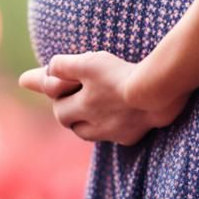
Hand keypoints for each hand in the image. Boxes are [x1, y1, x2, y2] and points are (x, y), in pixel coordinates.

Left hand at [17, 51, 190, 144]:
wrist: (156, 94)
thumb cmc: (119, 75)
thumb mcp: (89, 63)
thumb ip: (64, 66)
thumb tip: (45, 69)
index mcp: (82, 107)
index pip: (59, 107)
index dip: (54, 94)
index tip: (42, 84)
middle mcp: (95, 124)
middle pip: (73, 124)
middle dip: (69, 111)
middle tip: (72, 95)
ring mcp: (114, 132)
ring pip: (91, 132)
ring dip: (87, 121)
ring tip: (92, 105)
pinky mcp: (132, 136)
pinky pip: (116, 134)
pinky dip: (112, 124)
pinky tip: (119, 113)